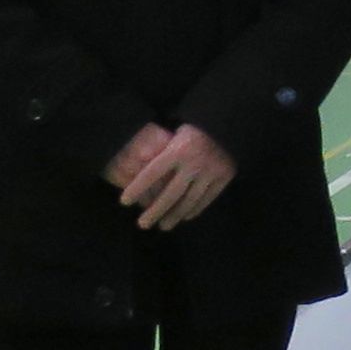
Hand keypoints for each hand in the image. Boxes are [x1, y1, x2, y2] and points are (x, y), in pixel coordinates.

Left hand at [118, 124, 237, 229]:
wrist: (226, 124)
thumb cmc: (192, 129)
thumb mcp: (172, 134)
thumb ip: (159, 154)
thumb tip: (134, 173)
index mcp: (177, 149)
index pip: (152, 173)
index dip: (137, 188)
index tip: (124, 202)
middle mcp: (194, 162)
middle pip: (171, 193)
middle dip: (155, 211)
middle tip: (143, 225)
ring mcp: (211, 171)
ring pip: (190, 200)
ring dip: (175, 215)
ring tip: (163, 226)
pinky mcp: (224, 177)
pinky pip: (207, 199)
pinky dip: (195, 210)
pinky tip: (185, 216)